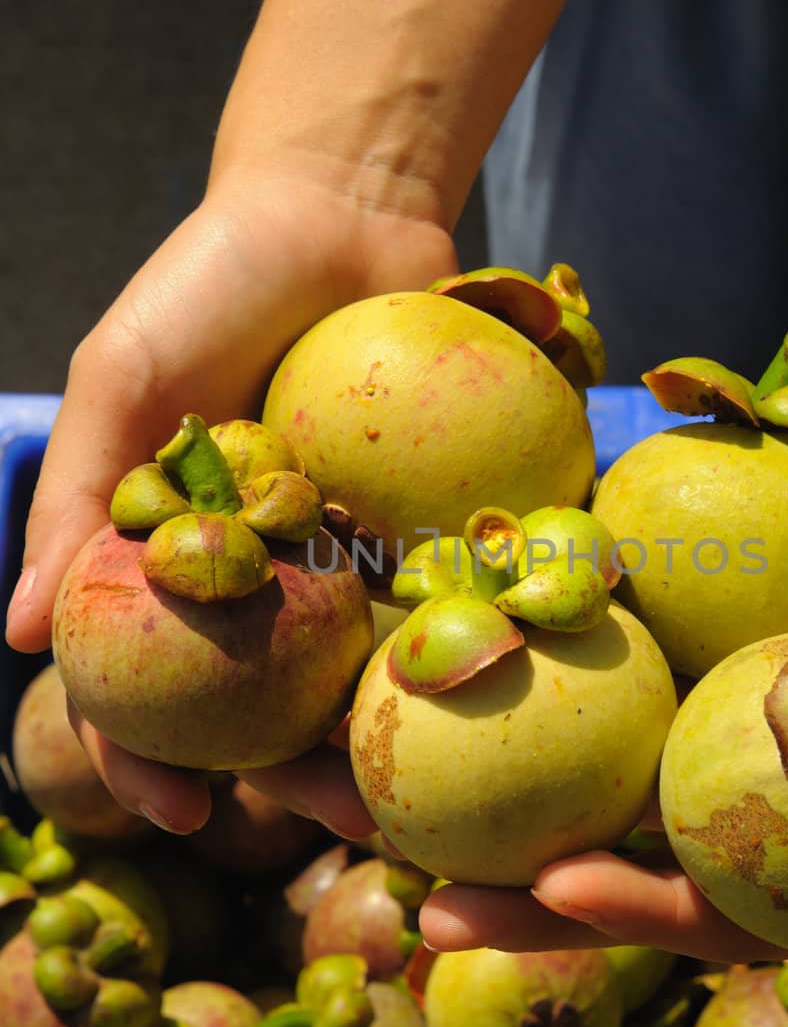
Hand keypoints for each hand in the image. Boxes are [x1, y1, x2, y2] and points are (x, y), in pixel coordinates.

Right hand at [6, 164, 455, 837]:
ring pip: (362, 673)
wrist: (341, 204)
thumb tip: (18, 635)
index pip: (147, 684)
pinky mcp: (428, 521)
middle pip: (270, 705)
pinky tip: (501, 690)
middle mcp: (260, 574)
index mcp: (173, 557)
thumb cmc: (211, 281)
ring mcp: (347, 555)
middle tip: (352, 822)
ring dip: (392, 736)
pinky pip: (449, 596)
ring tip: (437, 789)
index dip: (150, 758)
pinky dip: (468, 644)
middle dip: (301, 778)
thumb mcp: (125, 375)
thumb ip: (74, 496)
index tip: (183, 814)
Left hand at [422, 447, 787, 1005]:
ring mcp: (665, 712)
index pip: (689, 905)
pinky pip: (552, 637)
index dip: (624, 912)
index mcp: (776, 847)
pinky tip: (395, 621)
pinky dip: (477, 635)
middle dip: (487, 873)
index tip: (558, 886)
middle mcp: (704, 792)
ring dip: (437, 764)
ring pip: (540, 753)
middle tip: (389, 876)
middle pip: (584, 845)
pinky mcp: (642, 628)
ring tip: (332, 764)